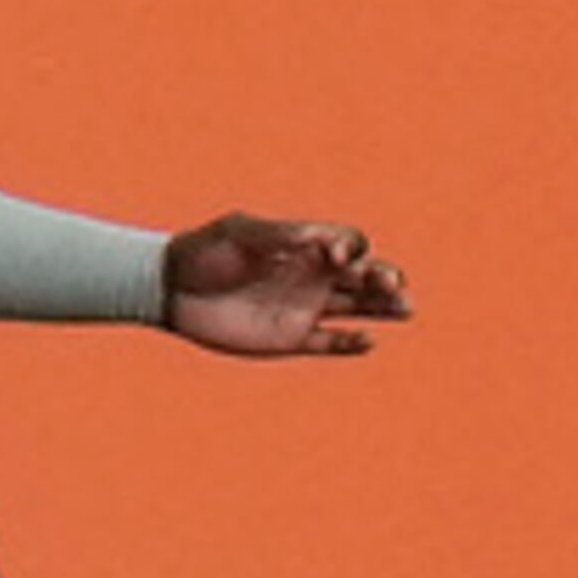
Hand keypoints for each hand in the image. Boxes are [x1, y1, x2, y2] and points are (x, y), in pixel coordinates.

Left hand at [159, 213, 414, 358]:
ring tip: (406, 308)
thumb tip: (320, 238)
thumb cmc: (204, 252)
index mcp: (301, 246)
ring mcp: (303, 307)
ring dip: (383, 308)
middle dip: (385, 278)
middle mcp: (310, 276)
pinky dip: (352, 344)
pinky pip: (331, 343)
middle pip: (364, 276)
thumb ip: (278, 236)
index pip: (348, 244)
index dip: (354, 249)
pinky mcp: (291, 338)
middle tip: (393, 287)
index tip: (336, 257)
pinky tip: (368, 342)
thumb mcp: (238, 234)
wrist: (171, 289)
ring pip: (358, 308)